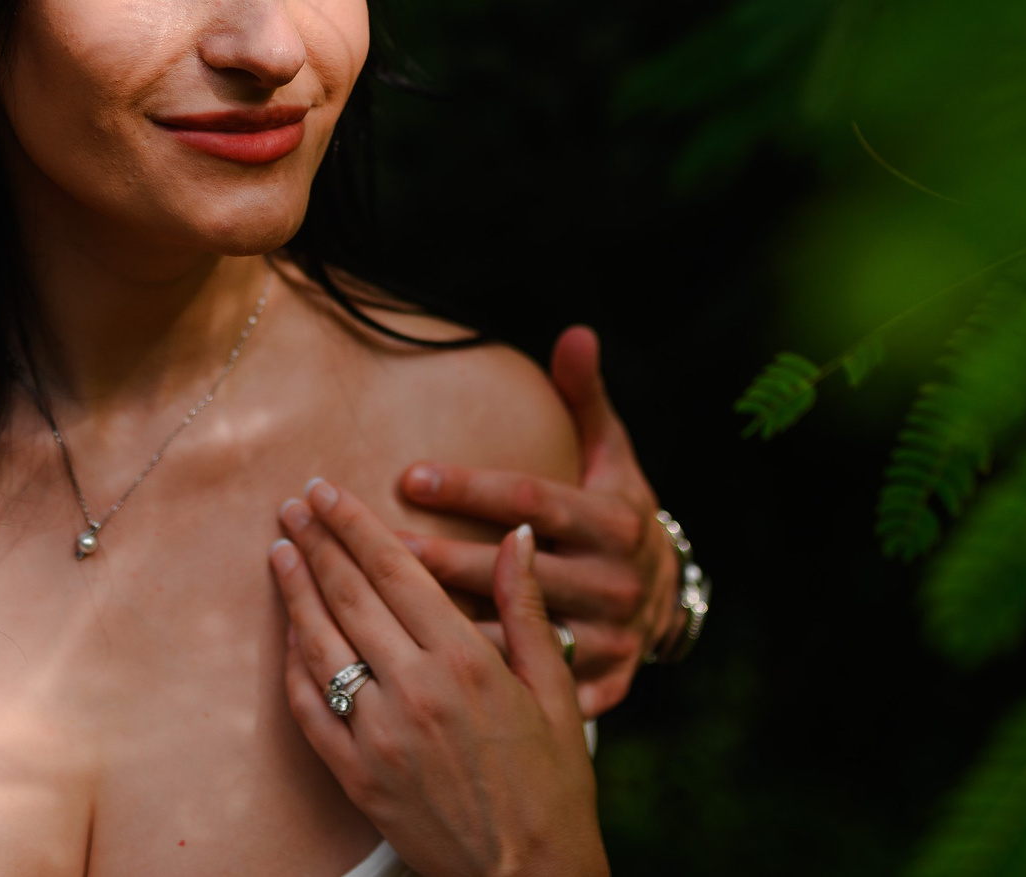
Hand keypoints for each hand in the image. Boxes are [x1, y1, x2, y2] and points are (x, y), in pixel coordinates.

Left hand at [272, 478, 606, 876]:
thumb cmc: (553, 785)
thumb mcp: (556, 691)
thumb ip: (526, 609)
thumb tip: (517, 536)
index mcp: (468, 661)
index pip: (396, 571)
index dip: (355, 525)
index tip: (326, 491)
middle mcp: (417, 690)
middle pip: (350, 596)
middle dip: (317, 543)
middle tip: (291, 506)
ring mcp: (379, 735)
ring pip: (321, 645)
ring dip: (294, 592)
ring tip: (279, 551)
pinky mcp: (356, 776)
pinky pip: (309, 709)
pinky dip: (294, 665)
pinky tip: (288, 633)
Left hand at [396, 326, 679, 715]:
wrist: (667, 608)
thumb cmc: (617, 520)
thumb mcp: (614, 459)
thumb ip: (586, 401)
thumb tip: (576, 333)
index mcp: (616, 528)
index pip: (531, 502)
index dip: (471, 488)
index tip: (409, 476)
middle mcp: (612, 589)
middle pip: (503, 572)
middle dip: (430, 554)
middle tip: (358, 540)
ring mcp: (601, 646)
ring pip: (499, 638)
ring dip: (428, 623)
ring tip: (358, 601)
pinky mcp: (590, 692)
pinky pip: (511, 691)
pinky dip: (458, 684)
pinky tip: (401, 669)